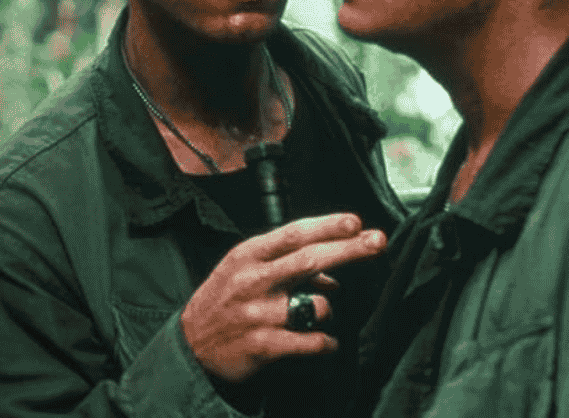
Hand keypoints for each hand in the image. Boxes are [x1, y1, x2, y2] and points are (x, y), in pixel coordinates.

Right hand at [180, 213, 386, 382]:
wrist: (191, 346)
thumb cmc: (221, 302)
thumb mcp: (240, 270)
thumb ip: (281, 263)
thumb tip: (331, 273)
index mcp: (247, 256)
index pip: (293, 234)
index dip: (327, 225)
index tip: (354, 221)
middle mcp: (254, 281)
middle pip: (311, 259)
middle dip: (349, 248)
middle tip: (378, 241)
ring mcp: (260, 314)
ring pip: (319, 305)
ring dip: (329, 310)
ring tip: (314, 316)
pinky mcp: (265, 345)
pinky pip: (314, 342)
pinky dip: (327, 343)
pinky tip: (324, 343)